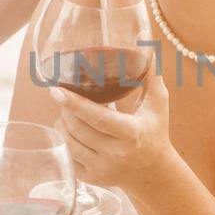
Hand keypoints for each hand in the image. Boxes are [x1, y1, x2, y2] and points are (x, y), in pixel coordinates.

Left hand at [50, 64, 173, 187]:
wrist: (153, 171)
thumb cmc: (155, 130)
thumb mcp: (158, 101)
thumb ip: (150, 70)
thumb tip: (143, 36)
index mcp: (131, 133)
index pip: (97, 118)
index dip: (74, 104)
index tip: (55, 90)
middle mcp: (115, 153)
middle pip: (77, 128)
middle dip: (66, 109)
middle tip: (64, 96)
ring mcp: (101, 168)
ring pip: (68, 142)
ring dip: (62, 123)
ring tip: (67, 111)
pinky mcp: (91, 178)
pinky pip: (67, 156)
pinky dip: (64, 140)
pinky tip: (71, 130)